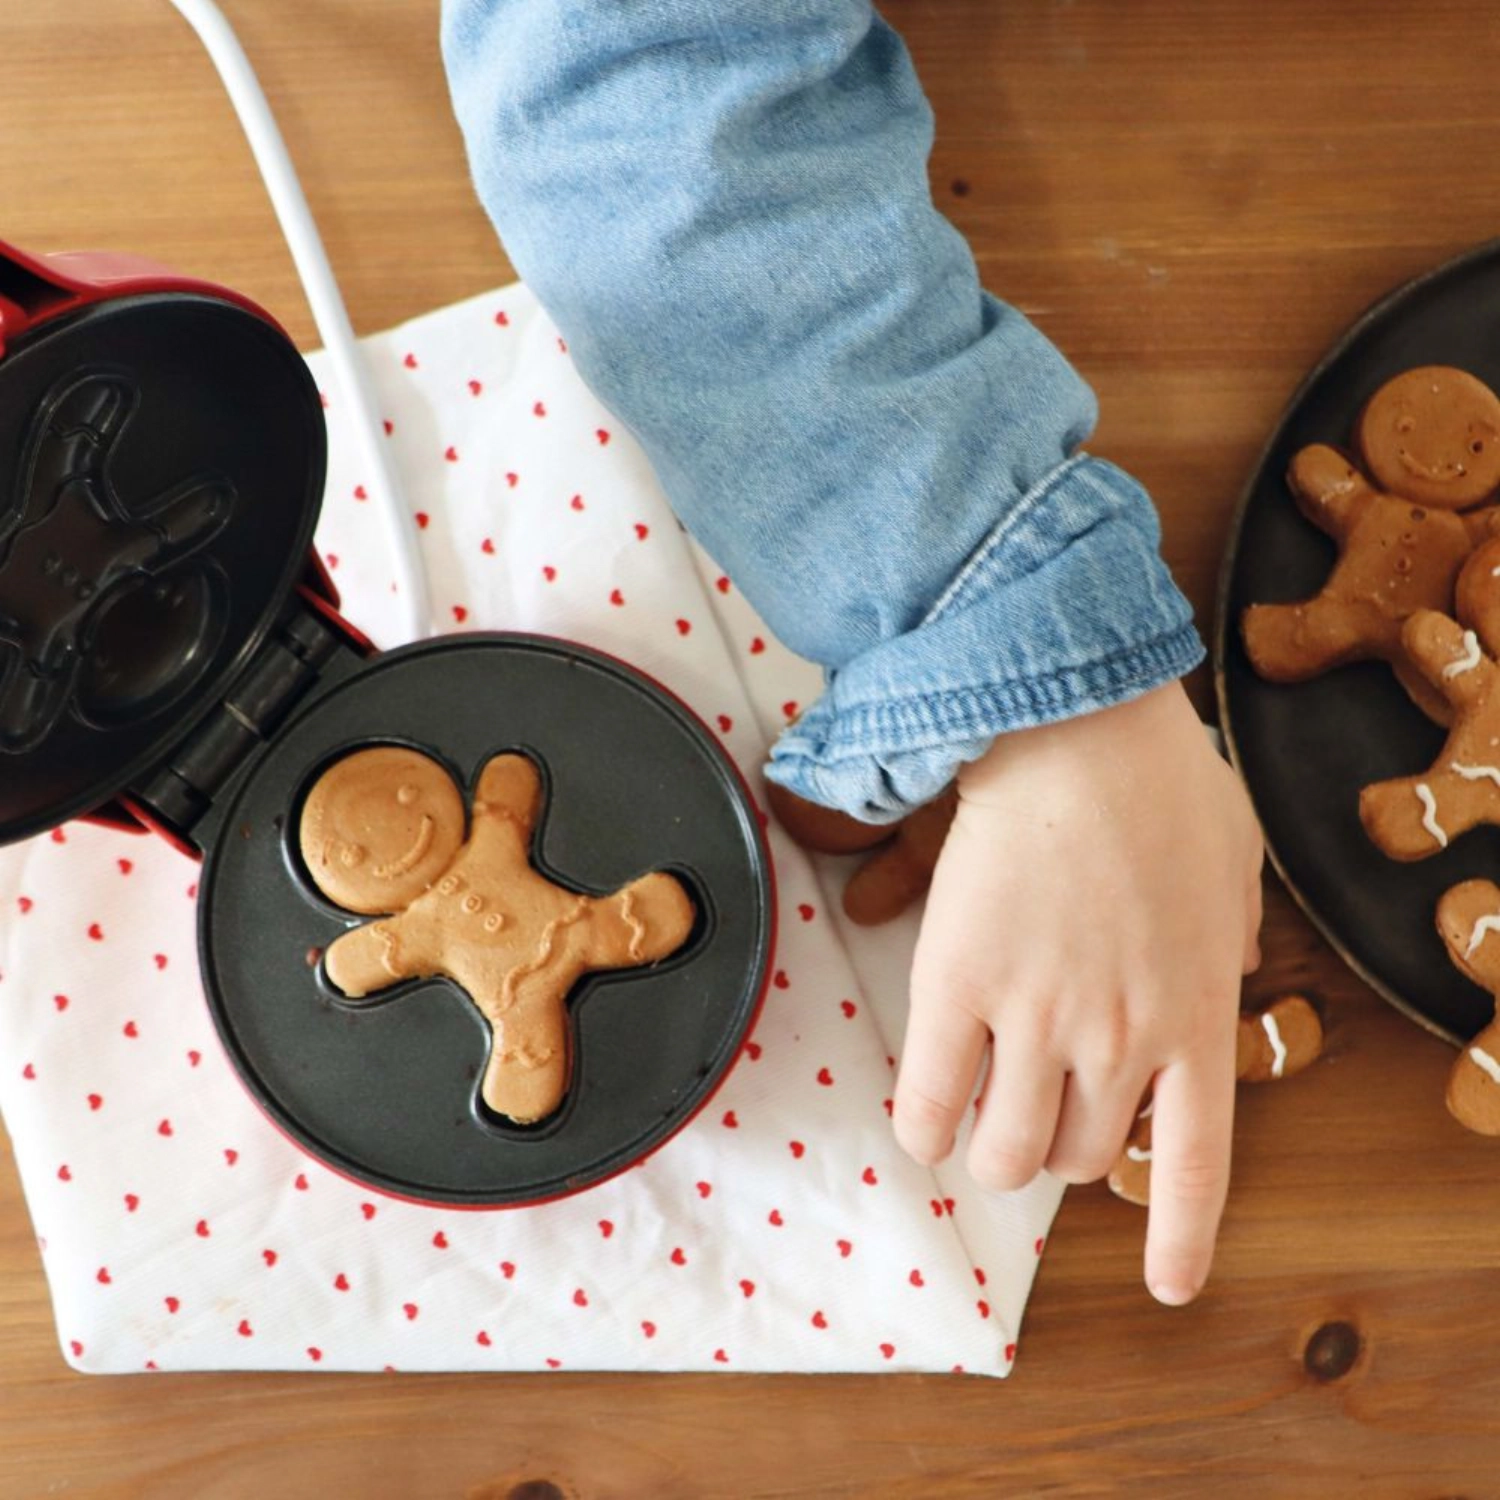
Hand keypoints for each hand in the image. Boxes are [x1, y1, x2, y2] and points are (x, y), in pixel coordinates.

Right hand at [892, 680, 1263, 1305]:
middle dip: (1057, 1150)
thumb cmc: (1158, 778)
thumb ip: (1235, 936)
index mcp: (1196, 1014)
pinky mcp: (956, 988)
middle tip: (1039, 1108)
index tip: (1166, 1284)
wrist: (1070, 725)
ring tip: (979, 1111)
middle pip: (1079, 1161)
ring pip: (1005, 1154)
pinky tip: (923, 1113)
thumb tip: (1226, 969)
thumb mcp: (1235, 862)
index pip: (1195, 1163)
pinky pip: (929, 1105)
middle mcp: (1121, 1038)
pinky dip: (923, 1127)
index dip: (1179, 1238)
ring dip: (990, 1149)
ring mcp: (1037, 1019)